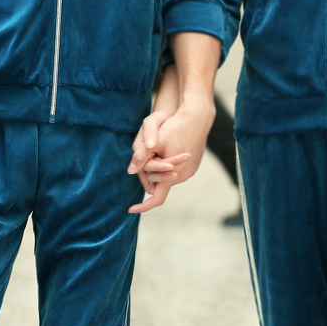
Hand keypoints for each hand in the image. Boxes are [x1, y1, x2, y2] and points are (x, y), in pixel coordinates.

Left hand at [127, 96, 214, 213]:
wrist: (197, 116)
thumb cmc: (174, 128)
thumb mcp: (153, 143)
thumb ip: (141, 158)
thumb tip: (130, 171)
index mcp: (173, 176)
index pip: (156, 199)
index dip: (142, 206)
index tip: (129, 209)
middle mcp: (183, 176)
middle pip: (159, 183)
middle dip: (149, 174)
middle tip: (142, 159)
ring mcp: (190, 170)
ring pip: (167, 175)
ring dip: (157, 168)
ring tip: (154, 149)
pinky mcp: (193, 164)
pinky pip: (175, 169)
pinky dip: (166, 163)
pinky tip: (164, 147)